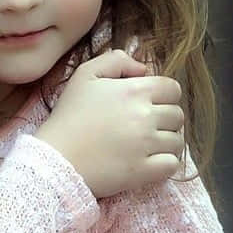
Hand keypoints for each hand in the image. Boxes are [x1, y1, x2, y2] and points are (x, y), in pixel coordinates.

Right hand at [35, 49, 185, 197]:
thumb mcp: (85, 75)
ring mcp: (147, 145)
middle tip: (144, 126)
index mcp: (135, 91)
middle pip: (177, 115)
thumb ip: (116, 61)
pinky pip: (172, 165)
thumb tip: (143, 69)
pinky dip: (166, 163)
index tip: (148, 104)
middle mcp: (146, 116)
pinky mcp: (144, 171)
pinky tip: (150, 162)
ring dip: (166, 143)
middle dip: (165, 119)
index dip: (163, 95)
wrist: (54, 158)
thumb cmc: (68, 116)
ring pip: (177, 141)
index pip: (172, 89)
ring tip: (146, 146)